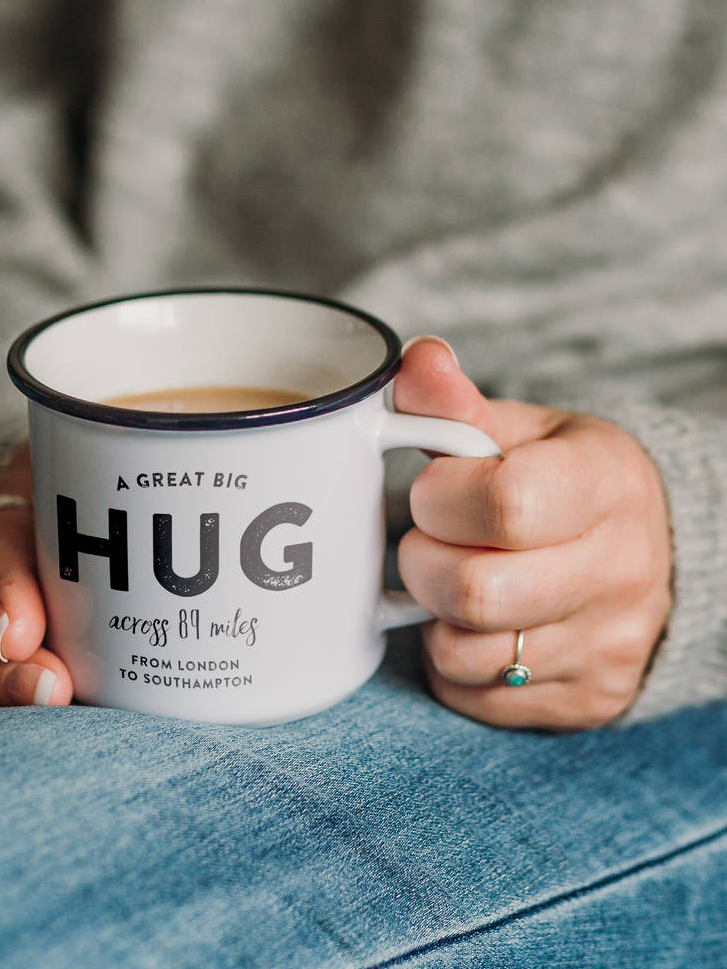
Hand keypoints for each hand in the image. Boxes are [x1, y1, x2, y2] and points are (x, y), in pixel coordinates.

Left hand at [394, 337, 671, 730]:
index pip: (505, 503)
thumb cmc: (564, 484)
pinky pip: (473, 696)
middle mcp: (621, 571)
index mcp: (606, 483)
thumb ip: (457, 405)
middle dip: (422, 562)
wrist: (647, 554)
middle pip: (474, 590)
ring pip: (465, 653)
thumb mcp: (523, 433)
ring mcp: (608, 646)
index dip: (439, 499)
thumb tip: (415, 361)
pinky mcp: (586, 701)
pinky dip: (452, 662)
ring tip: (455, 581)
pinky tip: (476, 626)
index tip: (434, 492)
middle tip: (431, 541)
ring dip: (433, 617)